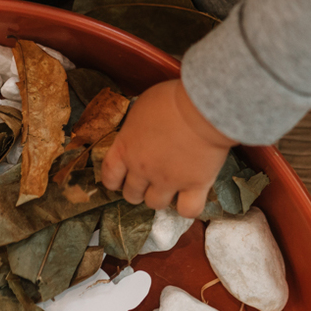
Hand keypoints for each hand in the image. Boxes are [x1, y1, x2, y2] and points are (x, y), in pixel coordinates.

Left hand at [101, 79, 235, 218]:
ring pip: (155, 204)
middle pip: (132, 194)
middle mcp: (142, 169)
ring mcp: (167, 181)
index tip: (120, 179)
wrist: (201, 108)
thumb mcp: (142, 107)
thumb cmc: (171, 100)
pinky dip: (187, 207)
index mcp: (125, 148)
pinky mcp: (194, 186)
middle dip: (138, 189)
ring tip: (170, 186)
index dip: (114, 181)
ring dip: (160, 197)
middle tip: (150, 179)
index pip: (109, 175)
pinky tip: (190, 196)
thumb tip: (139, 131)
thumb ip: (136, 127)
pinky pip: (187, 210)